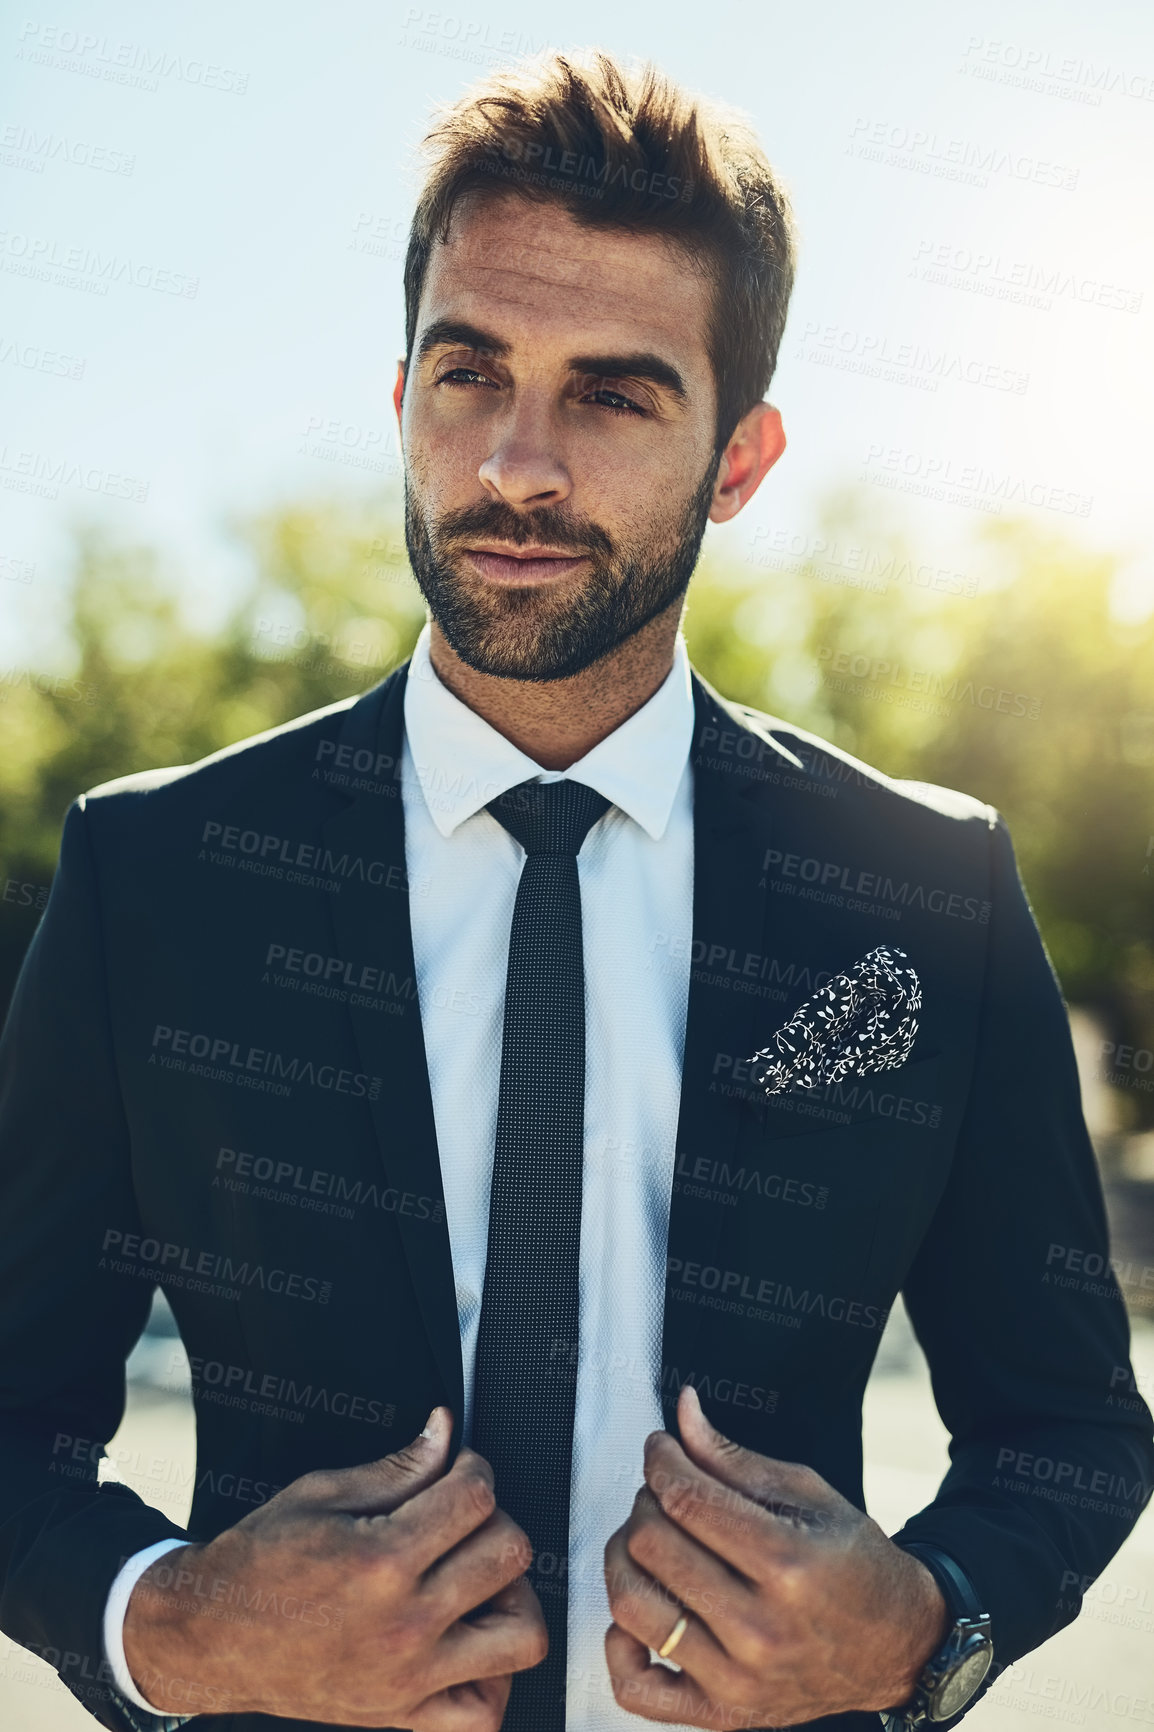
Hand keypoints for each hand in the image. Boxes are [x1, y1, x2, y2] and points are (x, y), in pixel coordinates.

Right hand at [122, 1407, 546, 1727]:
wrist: (210, 1637)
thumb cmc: (259, 1562)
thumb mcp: (321, 1493)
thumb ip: (398, 1467)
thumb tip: (445, 1431)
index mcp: (381, 1559)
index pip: (477, 1497)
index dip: (475, 1467)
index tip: (460, 1469)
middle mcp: (404, 1624)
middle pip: (509, 1554)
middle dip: (493, 1520)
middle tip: (463, 1518)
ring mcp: (410, 1678)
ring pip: (522, 1636)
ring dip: (512, 1598)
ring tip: (477, 1580)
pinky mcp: (403, 1717)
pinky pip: (485, 1714)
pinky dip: (494, 1678)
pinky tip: (469, 1641)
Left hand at [603, 1386, 947, 1725]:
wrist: (898, 1646)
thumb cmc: (854, 1565)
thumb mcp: (808, 1495)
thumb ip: (733, 1457)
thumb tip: (683, 1413)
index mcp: (788, 1563)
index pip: (686, 1499)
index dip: (660, 1460)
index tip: (661, 1448)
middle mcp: (760, 1628)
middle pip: (652, 1545)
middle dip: (647, 1500)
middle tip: (666, 1491)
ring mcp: (738, 1679)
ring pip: (632, 1607)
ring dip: (625, 1558)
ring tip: (649, 1540)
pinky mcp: (723, 1713)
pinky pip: (636, 1688)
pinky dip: (618, 1646)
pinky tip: (645, 1611)